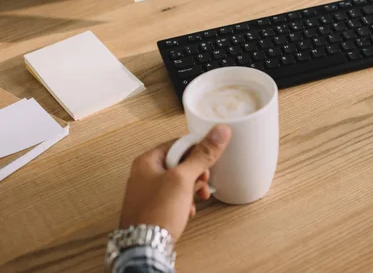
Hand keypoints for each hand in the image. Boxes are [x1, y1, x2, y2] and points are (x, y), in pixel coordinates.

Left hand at [119, 125, 230, 241]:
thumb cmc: (156, 213)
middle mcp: (145, 174)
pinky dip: (185, 201)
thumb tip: (219, 133)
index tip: (209, 158)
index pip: (178, 144)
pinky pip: (175, 197)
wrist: (146, 247)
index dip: (196, 151)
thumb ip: (202, 155)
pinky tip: (189, 209)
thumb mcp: (183, 179)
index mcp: (147, 161)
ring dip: (193, 188)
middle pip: (180, 162)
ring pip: (180, 181)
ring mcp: (149, 192)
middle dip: (196, 173)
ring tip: (198, 196)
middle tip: (202, 180)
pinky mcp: (155, 207)